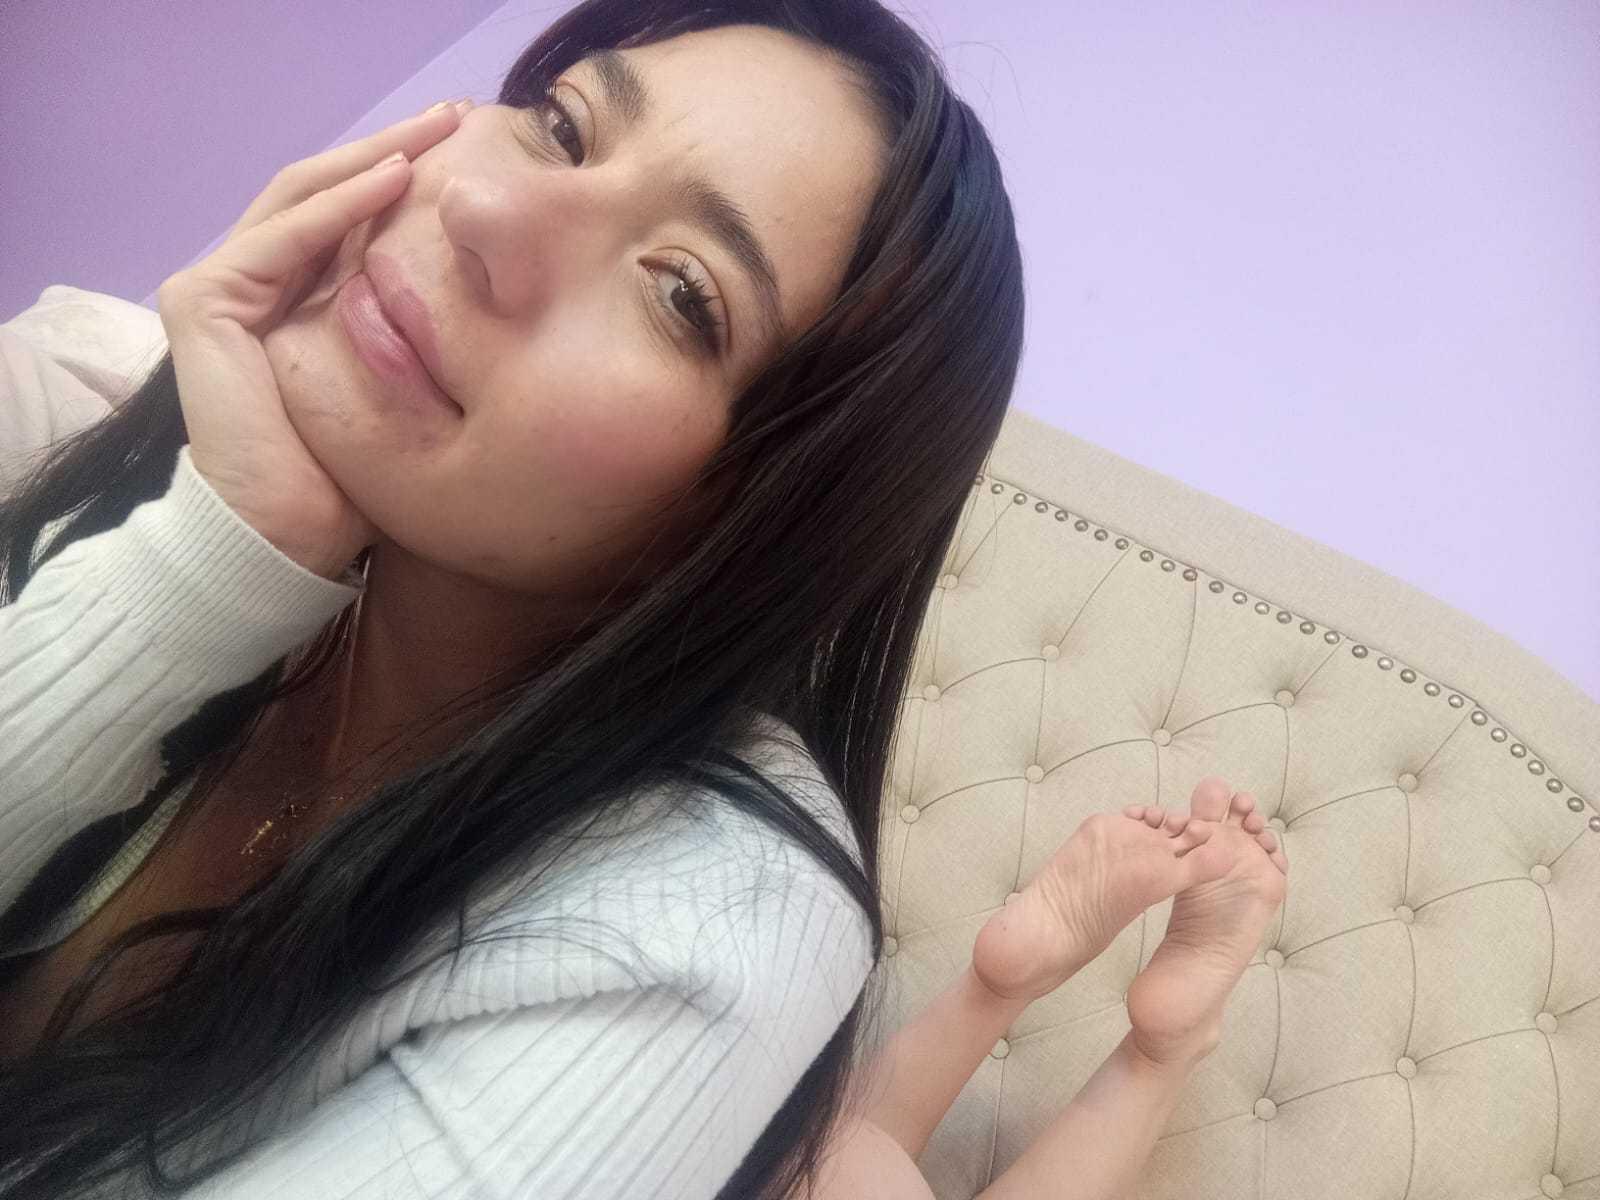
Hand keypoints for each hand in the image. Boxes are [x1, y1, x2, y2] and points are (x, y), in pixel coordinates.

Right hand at [155, 99, 469, 578]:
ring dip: (372, 159)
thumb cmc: (348, 483)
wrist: (286, 539)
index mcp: (296, 301)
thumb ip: (411, 334)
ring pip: (304, 198)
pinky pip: (283, 236)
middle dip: (392, 150)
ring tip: (434, 131)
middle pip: (326, 194)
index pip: (348, 219)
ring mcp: (223, 287)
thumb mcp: (397, 386)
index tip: (466, 152)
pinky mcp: (206, 300)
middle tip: (456, 117)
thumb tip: (488, 295)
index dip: (401, 178)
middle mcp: (255, 285)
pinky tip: (393, 180)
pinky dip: (339, 206)